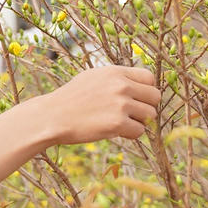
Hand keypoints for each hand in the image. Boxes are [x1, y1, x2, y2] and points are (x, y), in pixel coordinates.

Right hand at [40, 65, 159, 144]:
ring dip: (139, 122)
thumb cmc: (71, 98)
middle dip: (146, 107)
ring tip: (121, 123)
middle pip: (155, 97)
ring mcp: (120, 105)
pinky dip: (130, 135)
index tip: (135, 99)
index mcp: (116, 72)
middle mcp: (121, 86)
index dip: (145, 90)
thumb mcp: (93, 77)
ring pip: (150, 115)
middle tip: (130, 114)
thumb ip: (117, 79)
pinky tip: (116, 131)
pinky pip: (140, 132)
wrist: (52, 116)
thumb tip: (139, 84)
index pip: (150, 78)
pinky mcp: (117, 124)